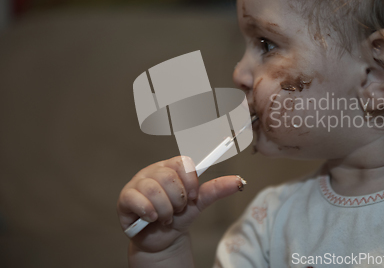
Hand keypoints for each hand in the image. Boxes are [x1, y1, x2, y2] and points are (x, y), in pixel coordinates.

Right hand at [117, 156, 244, 252]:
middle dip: (178, 200)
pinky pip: (137, 198)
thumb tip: (239, 181)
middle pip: (169, 176)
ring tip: (166, 217)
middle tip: (178, 210)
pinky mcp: (125, 198)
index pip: (182, 162)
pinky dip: (149, 211)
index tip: (194, 196)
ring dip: (165, 210)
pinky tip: (153, 218)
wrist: (162, 240)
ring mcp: (138, 183)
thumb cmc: (178, 217)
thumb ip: (216, 189)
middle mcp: (153, 171)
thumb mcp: (198, 203)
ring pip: (154, 189)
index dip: (190, 181)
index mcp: (171, 167)